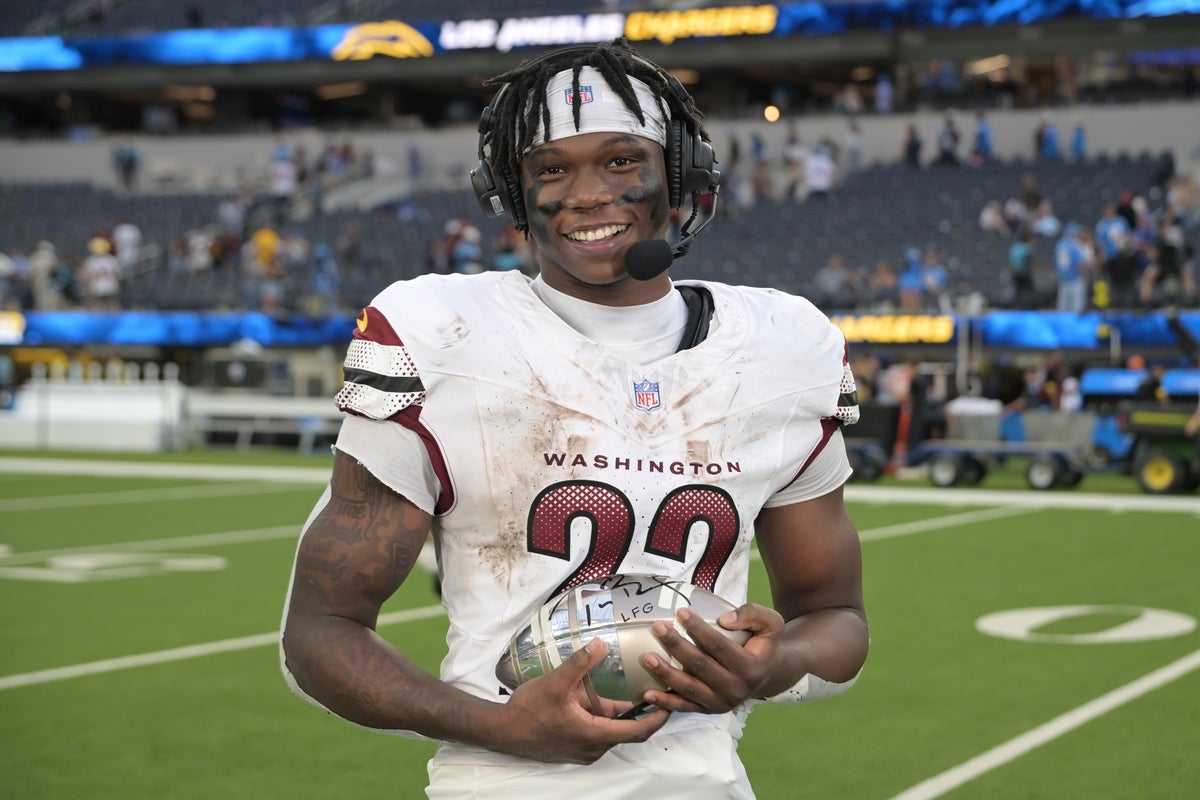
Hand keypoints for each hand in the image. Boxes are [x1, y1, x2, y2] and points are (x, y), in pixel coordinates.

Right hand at [496, 638, 670, 763]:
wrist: (502, 732)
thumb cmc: (528, 710)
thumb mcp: (555, 682)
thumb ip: (580, 663)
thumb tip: (601, 642)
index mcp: (594, 735)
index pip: (637, 731)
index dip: (658, 718)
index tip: (672, 701)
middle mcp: (593, 748)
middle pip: (628, 731)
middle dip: (644, 712)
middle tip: (659, 689)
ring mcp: (584, 749)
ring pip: (612, 731)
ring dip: (623, 713)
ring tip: (637, 688)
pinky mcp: (575, 745)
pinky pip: (599, 732)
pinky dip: (607, 716)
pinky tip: (604, 697)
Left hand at [640, 603, 785, 713]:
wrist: (766, 673)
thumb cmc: (762, 644)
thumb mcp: (771, 623)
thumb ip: (753, 614)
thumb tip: (724, 619)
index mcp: (750, 668)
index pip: (719, 645)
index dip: (698, 628)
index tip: (681, 612)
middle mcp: (736, 689)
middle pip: (700, 666)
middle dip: (676, 645)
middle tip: (658, 627)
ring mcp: (721, 702)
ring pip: (689, 688)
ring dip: (666, 673)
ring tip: (647, 657)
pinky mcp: (708, 710)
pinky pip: (684, 707)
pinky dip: (666, 702)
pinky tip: (648, 693)